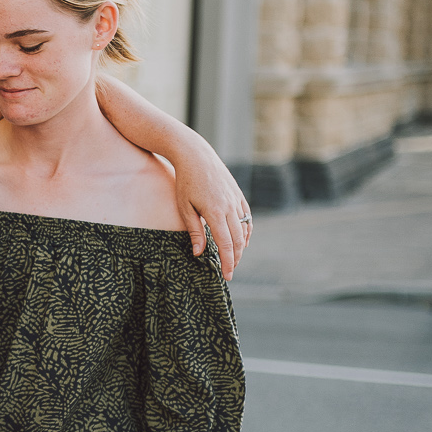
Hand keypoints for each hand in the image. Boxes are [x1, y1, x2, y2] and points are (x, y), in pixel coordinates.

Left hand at [169, 137, 251, 280]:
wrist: (196, 155)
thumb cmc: (185, 181)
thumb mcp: (184, 207)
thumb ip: (194, 231)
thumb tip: (199, 253)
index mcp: (215, 212)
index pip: (225, 244)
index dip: (227, 262)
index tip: (227, 276)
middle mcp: (230, 207)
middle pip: (237, 240)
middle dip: (235, 259)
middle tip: (230, 272)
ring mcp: (236, 200)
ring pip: (244, 230)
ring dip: (240, 247)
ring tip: (233, 259)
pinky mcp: (238, 195)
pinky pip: (247, 218)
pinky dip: (246, 231)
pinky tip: (242, 241)